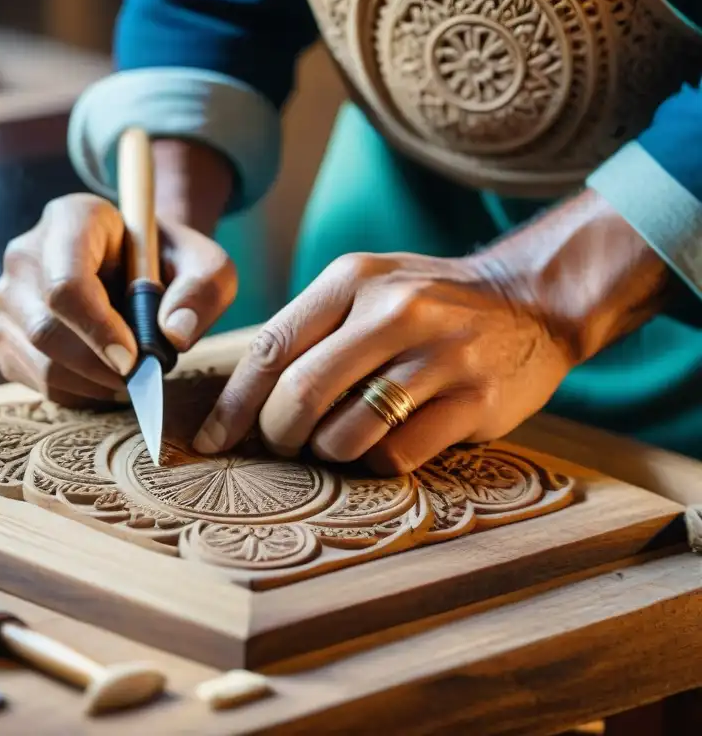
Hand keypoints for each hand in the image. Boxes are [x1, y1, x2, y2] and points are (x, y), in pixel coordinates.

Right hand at [0, 192, 235, 406]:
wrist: (141, 268)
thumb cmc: (173, 263)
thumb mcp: (208, 266)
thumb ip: (204, 290)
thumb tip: (174, 334)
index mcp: (73, 218)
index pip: (66, 283)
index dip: (97, 329)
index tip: (134, 359)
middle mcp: (26, 252)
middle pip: (45, 328)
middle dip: (98, 366)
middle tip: (141, 378)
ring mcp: (9, 295)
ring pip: (38, 359)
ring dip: (90, 383)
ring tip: (130, 377)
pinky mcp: (7, 334)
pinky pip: (33, 379)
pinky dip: (75, 392)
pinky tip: (105, 378)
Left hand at [191, 252, 569, 472]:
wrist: (533, 299)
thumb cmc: (428, 304)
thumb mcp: (366, 289)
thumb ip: (310, 331)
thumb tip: (243, 400)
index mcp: (353, 280)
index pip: (271, 349)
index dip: (233, 405)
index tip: (211, 440)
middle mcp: (394, 311)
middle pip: (299, 395)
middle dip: (275, 435)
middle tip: (281, 445)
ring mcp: (439, 356)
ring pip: (345, 434)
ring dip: (327, 453)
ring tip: (339, 442)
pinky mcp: (475, 400)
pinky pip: (396, 456)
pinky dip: (376, 463)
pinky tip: (387, 443)